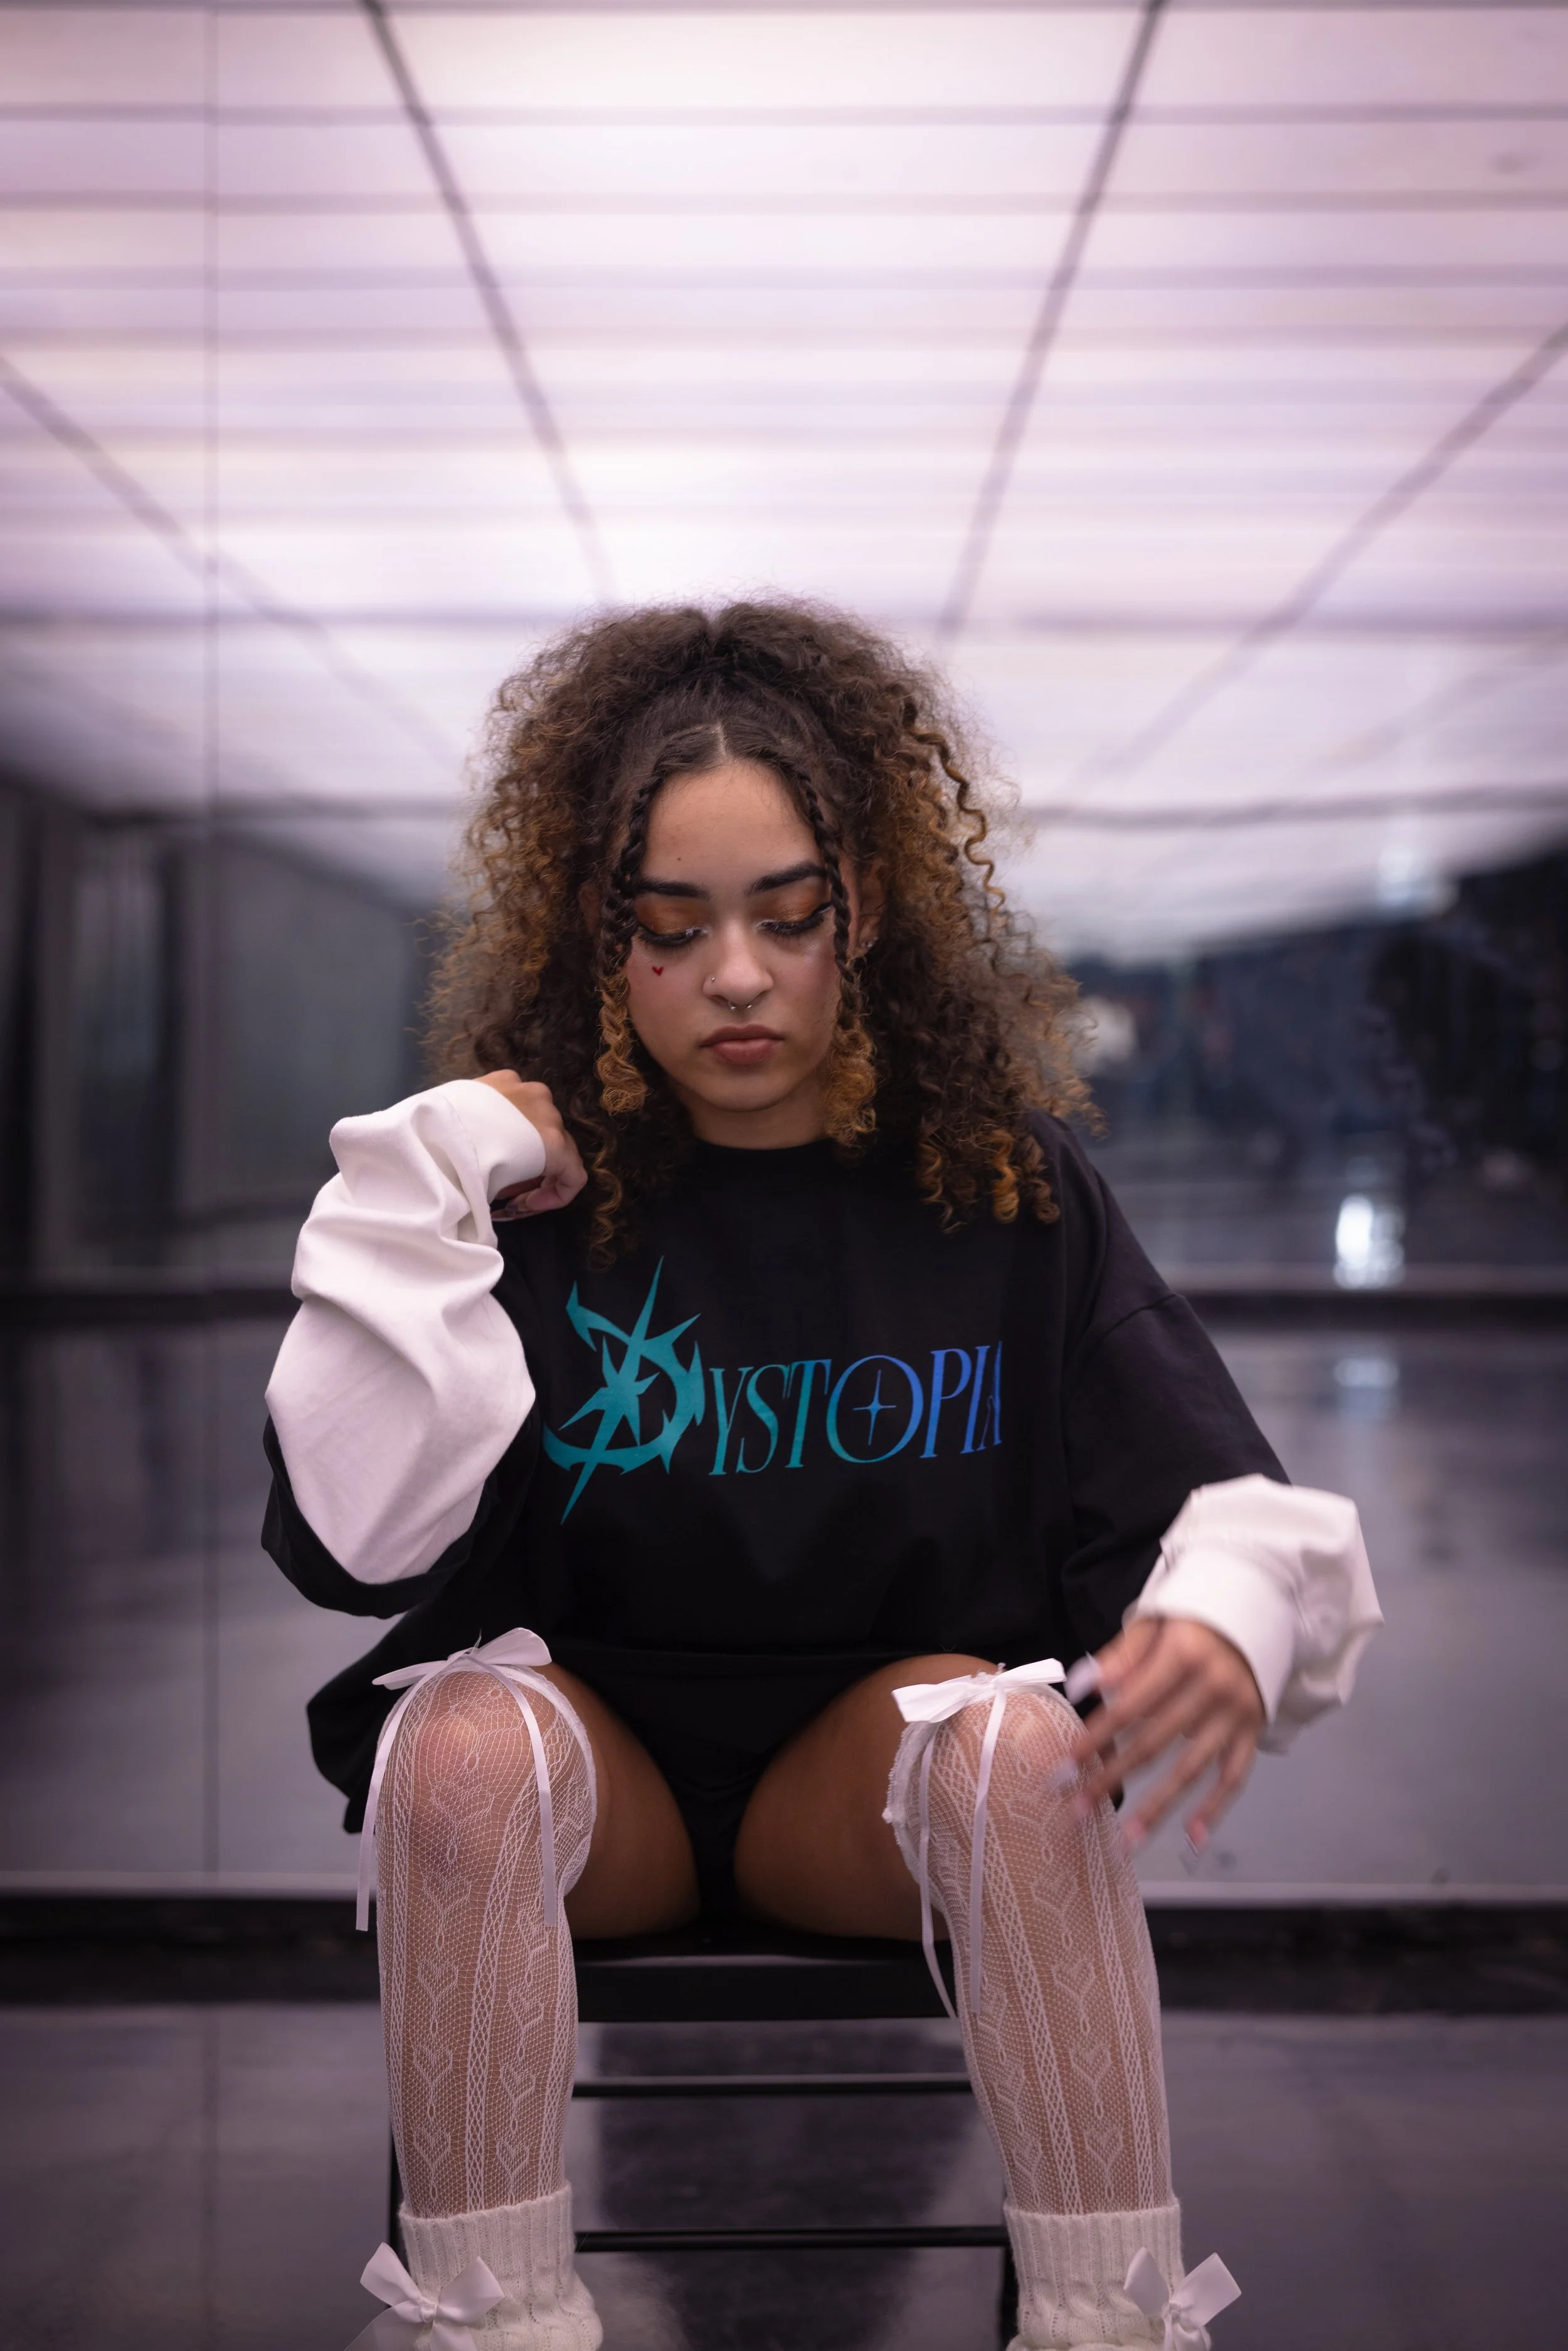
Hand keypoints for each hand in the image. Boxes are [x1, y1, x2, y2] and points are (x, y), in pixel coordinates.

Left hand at [476, 1072, 587, 1216]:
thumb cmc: (469, 1168)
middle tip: (504, 1188)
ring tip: (493, 1156)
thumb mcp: (497, 1192)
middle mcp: (548, 1112)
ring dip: (524, 1141)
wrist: (430, 1130)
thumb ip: (517, 1193)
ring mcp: (527, 1089)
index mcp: (553, 1143)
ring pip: (537, 1120)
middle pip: (554, 1147)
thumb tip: (509, 1192)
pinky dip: (508, 1117)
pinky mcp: (503, 1077)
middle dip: (535, 1171)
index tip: (523, 1206)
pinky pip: (516, 1100)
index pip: (575, 1176)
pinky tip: (484, 1128)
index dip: (554, 1198)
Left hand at [1065, 1617, 1263, 1854]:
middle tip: (1079, 1809)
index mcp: (1183, 1655)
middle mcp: (1213, 1687)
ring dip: (1158, 1808)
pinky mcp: (1253, 1730)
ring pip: (1193, 1768)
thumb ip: (1120, 1656)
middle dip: (1114, 1777)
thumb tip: (1082, 1686)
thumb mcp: (1154, 1621)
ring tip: (1127, 1840)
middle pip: (1156, 1742)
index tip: (1067, 1765)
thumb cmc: (1192, 1617)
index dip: (1097, 1736)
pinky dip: (1215, 1808)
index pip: (1131, 1705)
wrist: (1255, 1605)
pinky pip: (1234, 1775)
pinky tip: (1192, 1837)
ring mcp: (1237, 1713)